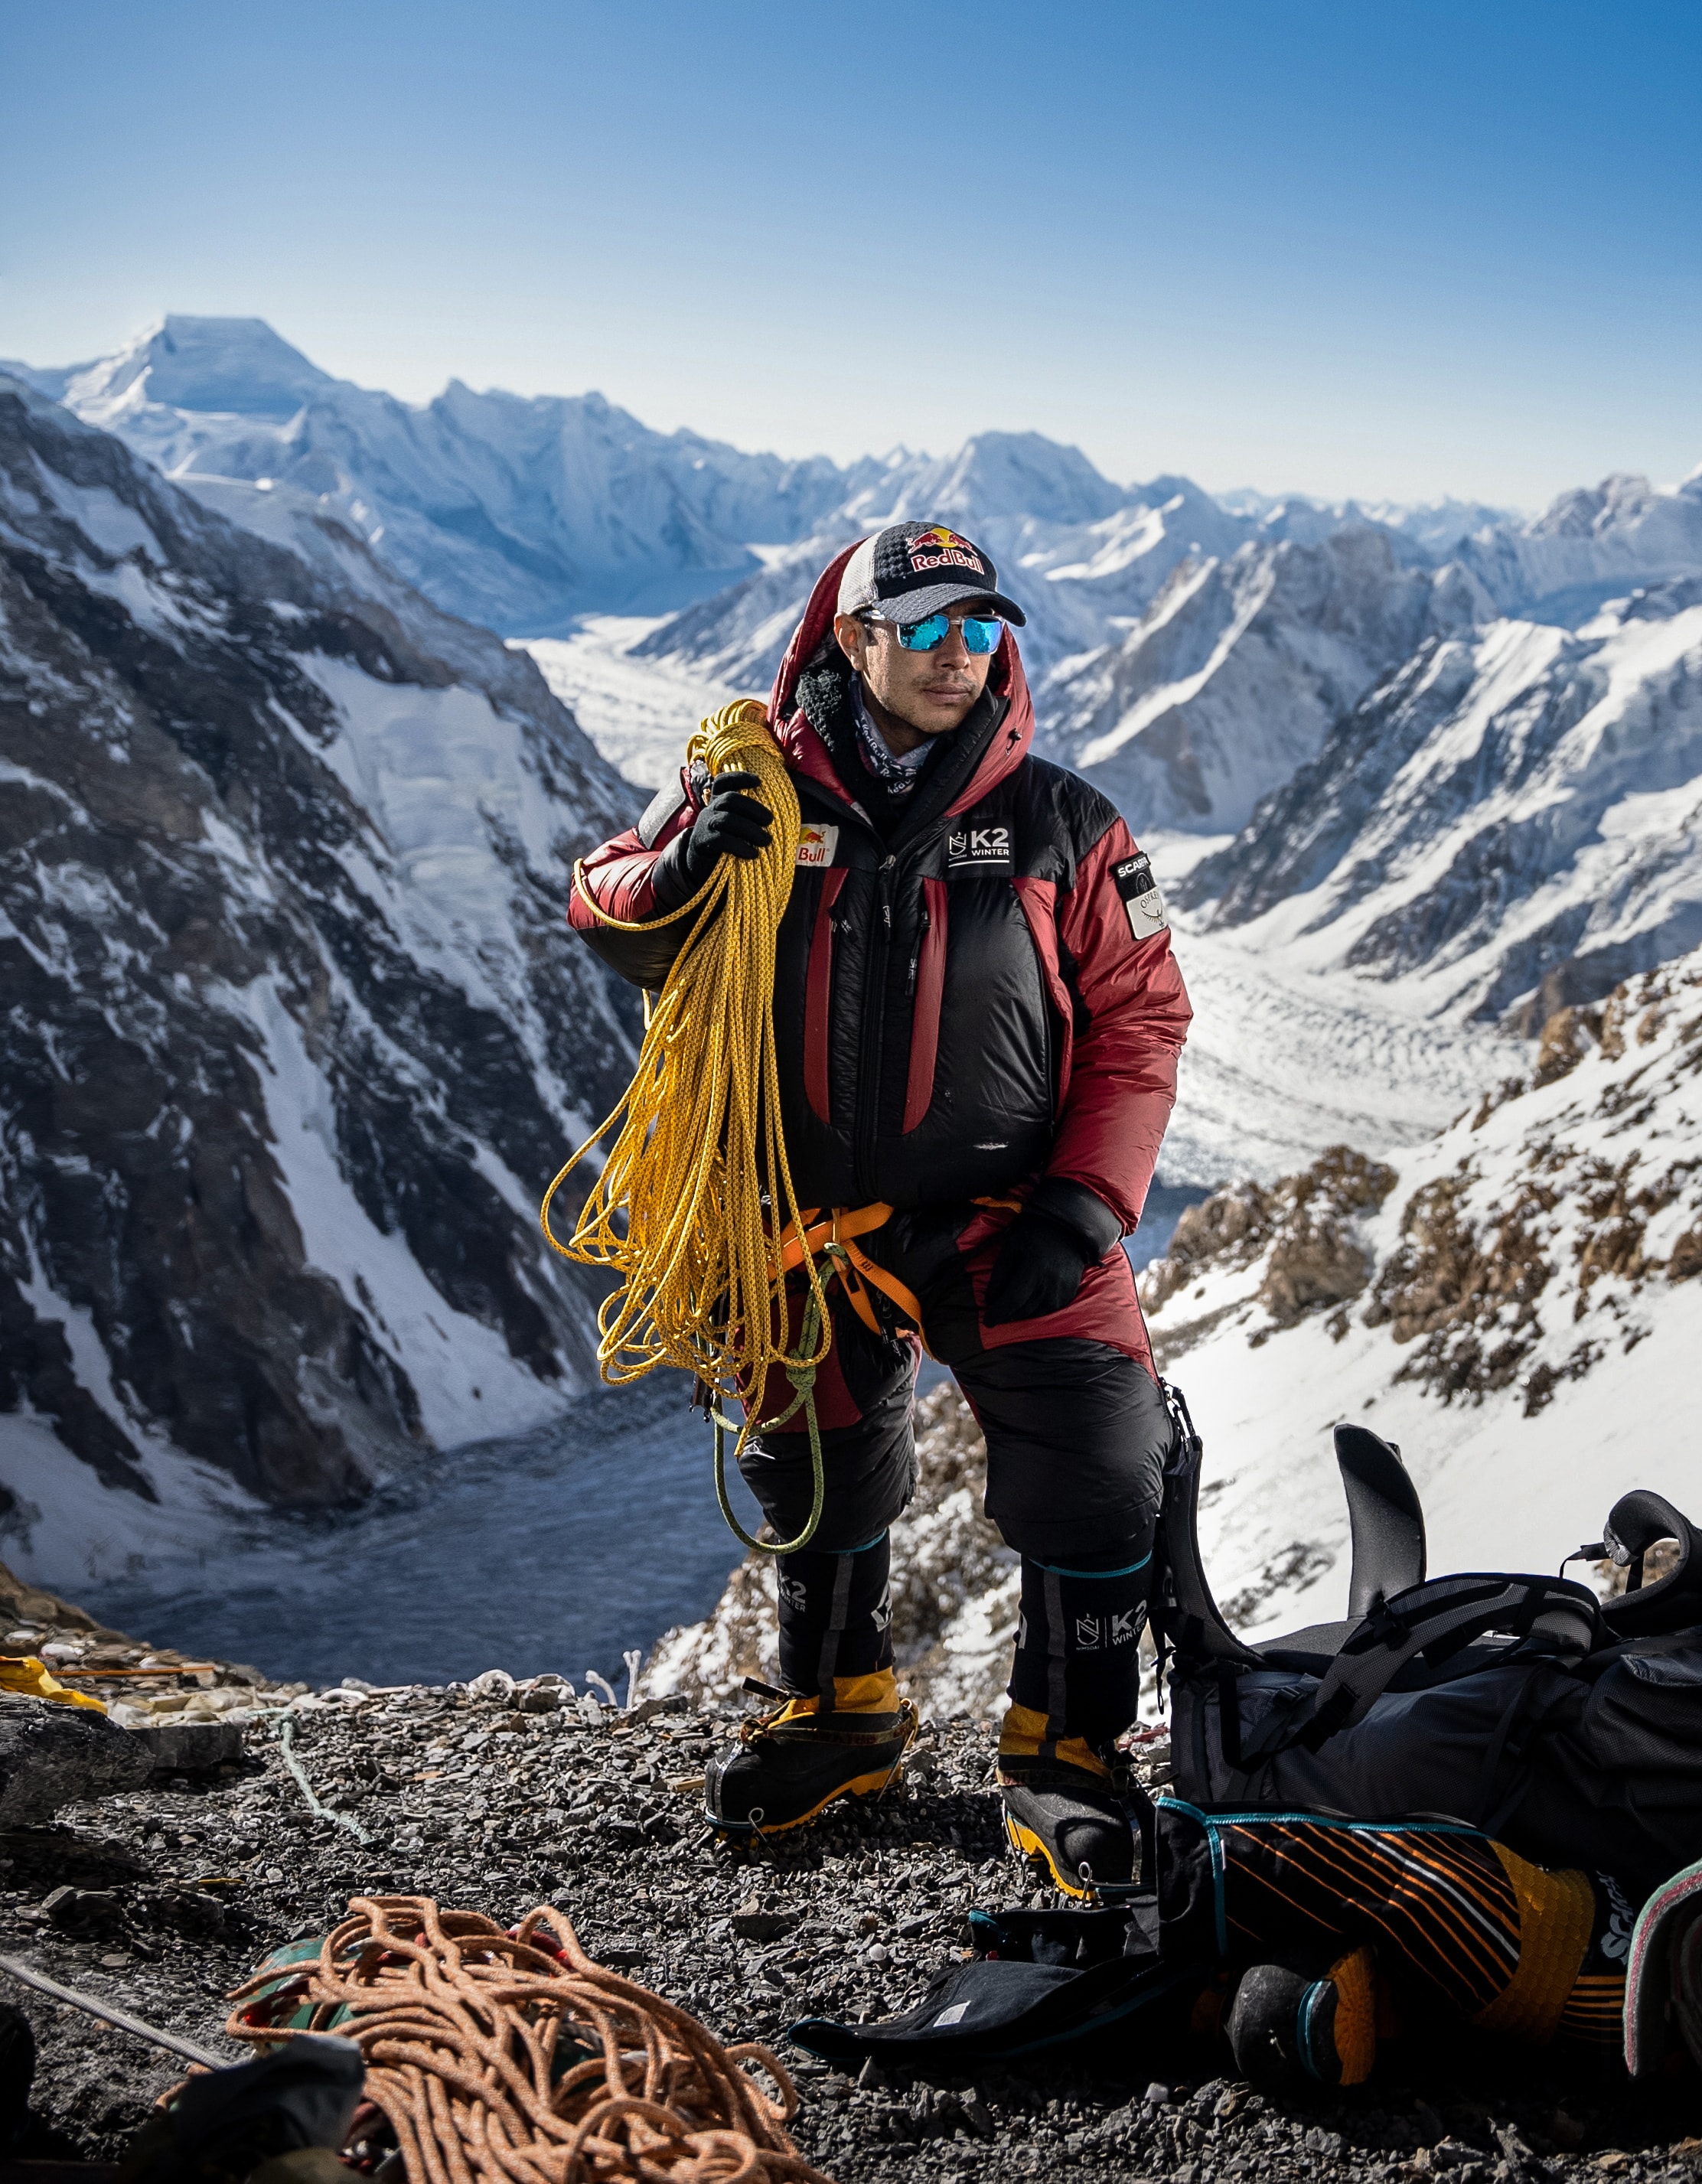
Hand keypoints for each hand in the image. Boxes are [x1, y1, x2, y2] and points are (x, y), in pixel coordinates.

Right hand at [680, 771, 771, 887]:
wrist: (701, 862)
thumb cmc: (727, 839)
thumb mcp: (734, 823)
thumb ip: (748, 816)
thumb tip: (776, 817)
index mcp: (719, 800)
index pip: (723, 782)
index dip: (739, 778)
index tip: (759, 781)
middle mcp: (711, 808)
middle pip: (730, 799)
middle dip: (753, 808)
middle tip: (769, 820)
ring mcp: (706, 824)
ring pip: (727, 819)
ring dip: (750, 830)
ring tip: (766, 841)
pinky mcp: (704, 842)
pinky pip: (722, 840)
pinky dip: (740, 846)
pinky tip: (753, 854)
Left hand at [981, 1208, 1097, 1326]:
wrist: (1066, 1233)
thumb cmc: (1033, 1238)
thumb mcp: (1010, 1250)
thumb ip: (998, 1276)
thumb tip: (989, 1301)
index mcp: (1033, 1270)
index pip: (1013, 1300)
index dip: (998, 1313)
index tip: (986, 1321)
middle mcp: (1049, 1285)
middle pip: (1022, 1311)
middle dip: (1006, 1315)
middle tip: (995, 1312)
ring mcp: (1061, 1292)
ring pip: (1034, 1314)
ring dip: (1019, 1314)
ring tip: (1010, 1307)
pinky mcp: (1068, 1296)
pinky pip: (1047, 1311)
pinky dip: (1033, 1310)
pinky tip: (1027, 1302)